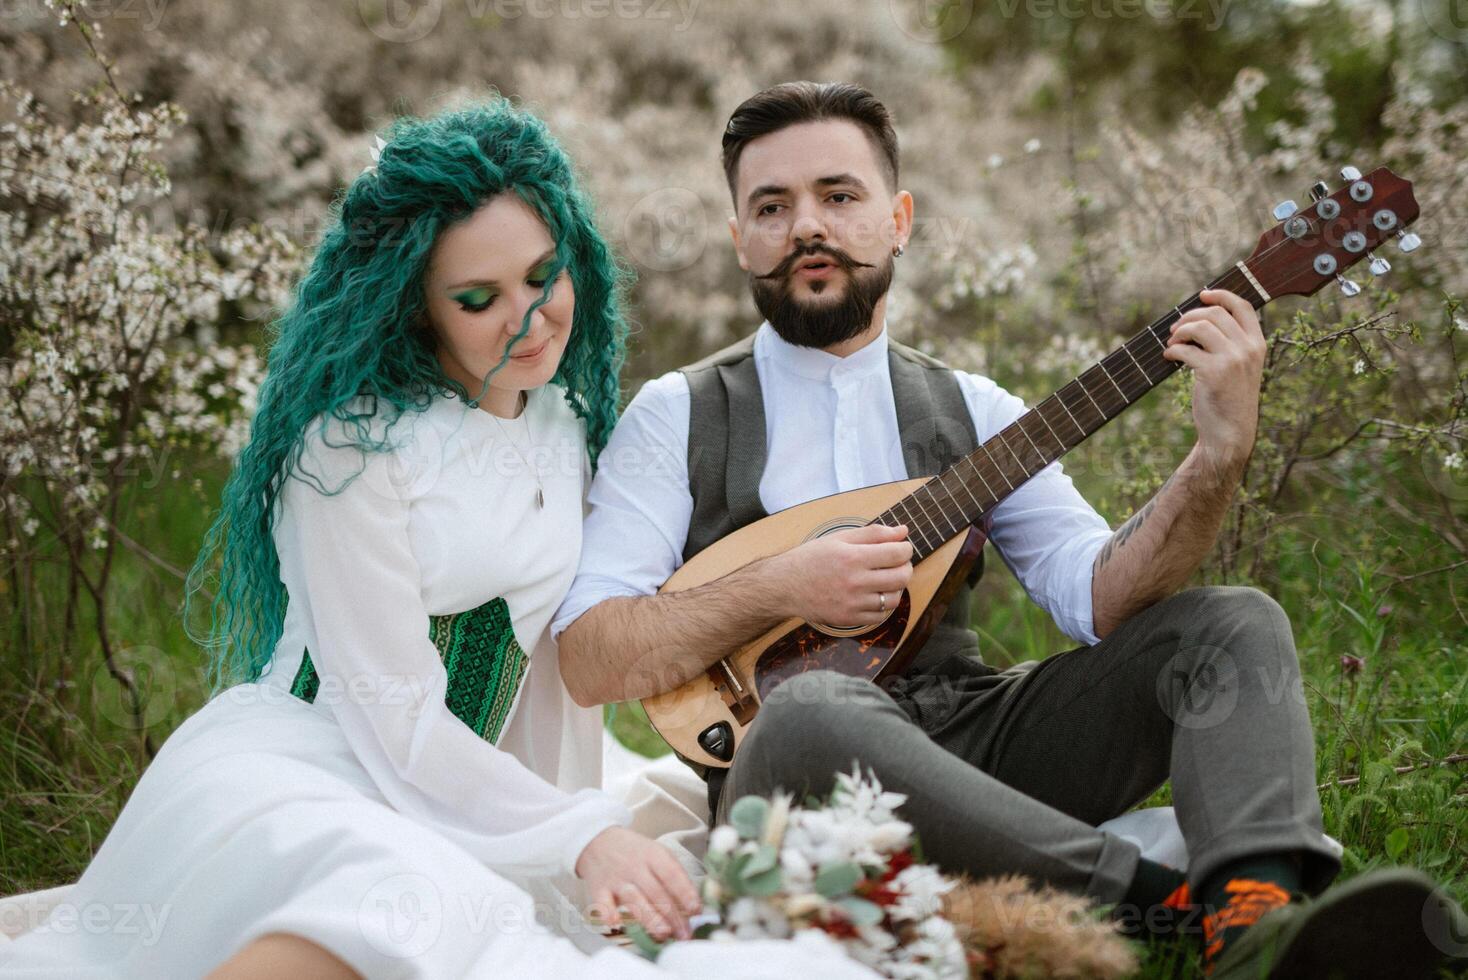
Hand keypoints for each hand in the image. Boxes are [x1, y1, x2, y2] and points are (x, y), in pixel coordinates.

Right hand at [575, 826, 700, 940]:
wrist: (598, 840)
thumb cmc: (634, 852)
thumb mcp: (656, 853)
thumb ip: (672, 876)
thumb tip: (692, 907)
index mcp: (654, 854)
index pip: (672, 874)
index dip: (685, 892)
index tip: (696, 910)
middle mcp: (635, 866)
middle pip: (656, 892)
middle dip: (673, 915)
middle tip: (685, 934)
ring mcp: (617, 878)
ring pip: (634, 899)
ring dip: (649, 917)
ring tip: (663, 933)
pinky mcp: (599, 888)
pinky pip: (602, 902)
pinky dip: (607, 912)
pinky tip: (615, 922)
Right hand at [770, 522, 913, 625]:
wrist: (785, 586)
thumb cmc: (811, 558)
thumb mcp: (839, 538)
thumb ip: (873, 534)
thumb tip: (903, 531)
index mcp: (852, 558)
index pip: (897, 554)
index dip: (905, 549)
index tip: (902, 547)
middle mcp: (854, 582)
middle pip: (900, 577)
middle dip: (906, 567)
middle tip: (898, 563)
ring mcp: (852, 604)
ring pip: (893, 599)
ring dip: (897, 587)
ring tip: (887, 579)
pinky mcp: (849, 619)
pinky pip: (880, 616)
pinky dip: (884, 605)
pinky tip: (876, 594)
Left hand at [1162, 288, 1265, 471]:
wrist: (1229, 433)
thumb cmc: (1229, 399)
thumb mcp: (1240, 367)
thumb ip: (1230, 344)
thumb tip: (1199, 319)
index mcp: (1257, 344)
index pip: (1243, 306)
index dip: (1221, 295)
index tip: (1203, 295)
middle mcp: (1248, 349)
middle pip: (1215, 314)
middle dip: (1189, 317)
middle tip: (1175, 329)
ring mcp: (1232, 360)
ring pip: (1200, 327)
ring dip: (1179, 332)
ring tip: (1171, 343)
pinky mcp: (1213, 373)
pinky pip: (1186, 350)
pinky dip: (1172, 351)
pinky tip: (1168, 358)